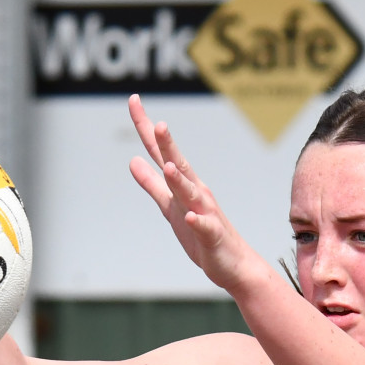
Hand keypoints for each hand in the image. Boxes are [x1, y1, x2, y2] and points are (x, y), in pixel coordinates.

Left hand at [124, 95, 266, 294]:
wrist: (232, 264)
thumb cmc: (200, 234)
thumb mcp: (169, 207)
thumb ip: (152, 184)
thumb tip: (133, 161)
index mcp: (183, 184)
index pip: (161, 151)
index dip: (146, 127)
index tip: (133, 100)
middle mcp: (196, 192)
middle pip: (178, 164)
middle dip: (168, 146)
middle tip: (158, 124)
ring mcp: (205, 213)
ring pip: (191, 194)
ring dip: (180, 180)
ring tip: (169, 167)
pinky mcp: (212, 236)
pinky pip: (205, 227)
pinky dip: (198, 221)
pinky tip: (191, 217)